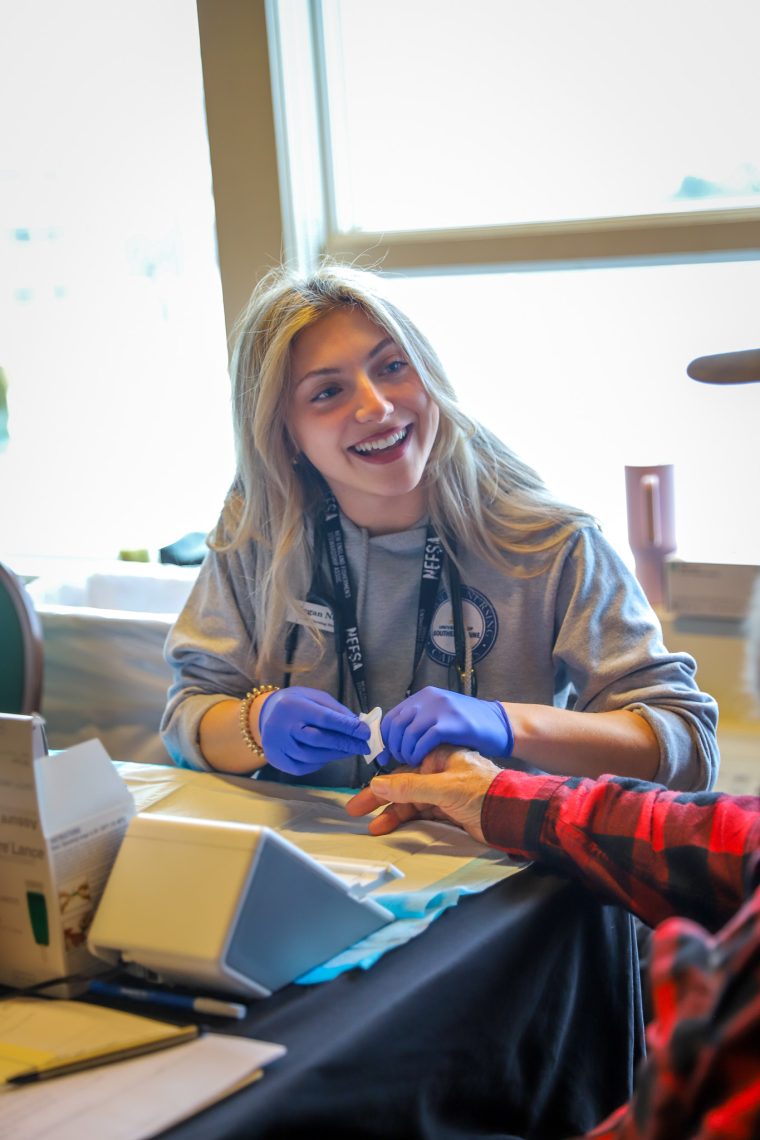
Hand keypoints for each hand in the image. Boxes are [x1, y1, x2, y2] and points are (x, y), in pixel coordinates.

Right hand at [258, 687, 368, 775]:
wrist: (266, 712)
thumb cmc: (298, 703)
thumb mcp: (315, 697)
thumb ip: (336, 710)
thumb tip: (358, 726)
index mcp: (293, 705)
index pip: (324, 718)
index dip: (347, 726)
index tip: (365, 732)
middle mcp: (281, 725)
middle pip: (318, 739)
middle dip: (345, 744)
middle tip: (364, 746)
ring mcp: (276, 744)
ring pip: (311, 756)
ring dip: (335, 755)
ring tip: (350, 751)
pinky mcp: (275, 758)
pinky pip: (302, 767)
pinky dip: (319, 763)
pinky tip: (328, 756)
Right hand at [345, 746, 500, 841]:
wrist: (514, 816)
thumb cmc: (486, 792)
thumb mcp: (443, 788)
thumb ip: (409, 787)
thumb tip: (379, 783)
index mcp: (440, 757)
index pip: (402, 768)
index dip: (381, 782)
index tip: (362, 794)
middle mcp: (441, 772)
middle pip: (403, 785)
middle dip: (380, 799)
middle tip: (356, 810)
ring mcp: (445, 792)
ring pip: (411, 802)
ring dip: (392, 814)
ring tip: (373, 827)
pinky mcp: (451, 811)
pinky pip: (422, 814)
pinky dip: (406, 821)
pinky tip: (394, 827)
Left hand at [379, 686, 513, 767]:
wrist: (501, 724)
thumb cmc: (470, 727)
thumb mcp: (440, 716)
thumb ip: (419, 723)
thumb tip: (393, 741)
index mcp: (424, 696)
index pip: (392, 716)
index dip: (385, 739)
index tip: (384, 756)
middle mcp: (429, 699)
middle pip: (396, 725)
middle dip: (394, 747)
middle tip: (400, 762)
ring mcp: (440, 709)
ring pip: (407, 734)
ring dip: (405, 753)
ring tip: (413, 762)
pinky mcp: (451, 723)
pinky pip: (424, 740)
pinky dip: (418, 753)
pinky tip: (422, 761)